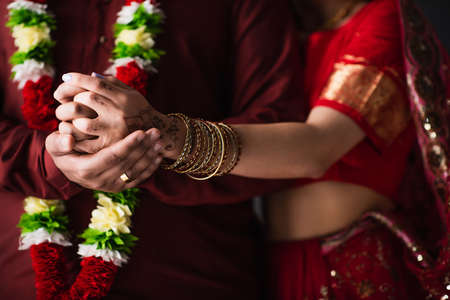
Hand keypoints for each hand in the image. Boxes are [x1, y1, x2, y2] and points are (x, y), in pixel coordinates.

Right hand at [45, 129, 162, 191]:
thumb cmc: (62, 150)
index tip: (141, 132)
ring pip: (135, 171)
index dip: (128, 144)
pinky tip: (158, 156)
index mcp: (86, 170)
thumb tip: (68, 140)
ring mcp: (111, 186)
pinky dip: (150, 168)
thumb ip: (58, 142)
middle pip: (127, 163)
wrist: (68, 167)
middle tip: (156, 132)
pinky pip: (138, 179)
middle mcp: (100, 181)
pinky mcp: (119, 187)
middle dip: (144, 147)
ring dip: (150, 156)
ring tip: (160, 142)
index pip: (112, 156)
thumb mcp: (54, 145)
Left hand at [54, 73, 184, 157]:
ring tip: (69, 119)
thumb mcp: (131, 93)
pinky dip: (73, 137)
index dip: (78, 78)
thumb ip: (112, 83)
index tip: (66, 76)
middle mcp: (120, 114)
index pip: (97, 83)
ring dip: (71, 119)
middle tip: (69, 101)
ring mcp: (114, 132)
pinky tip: (72, 132)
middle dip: (73, 99)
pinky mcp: (109, 148)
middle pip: (86, 100)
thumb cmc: (138, 111)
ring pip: (82, 123)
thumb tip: (89, 75)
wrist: (157, 136)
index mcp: (124, 98)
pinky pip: (83, 142)